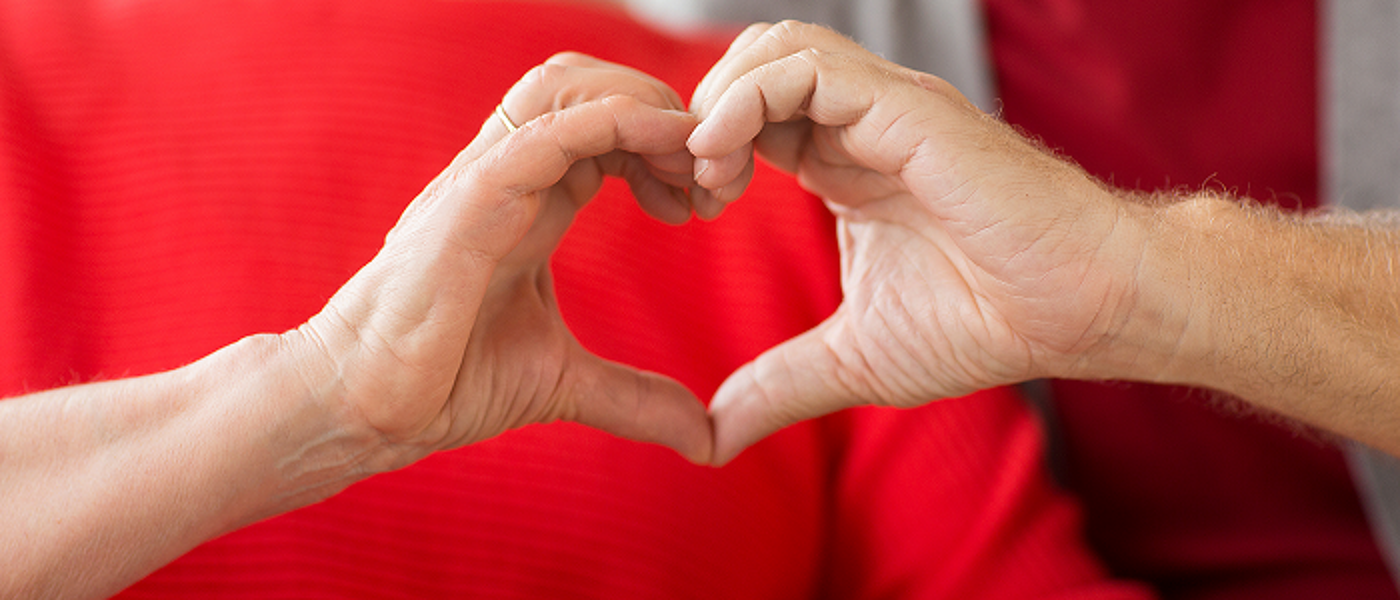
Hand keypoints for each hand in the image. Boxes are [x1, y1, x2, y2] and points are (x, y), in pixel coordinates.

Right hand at [286, 53, 712, 470]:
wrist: (365, 408)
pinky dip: (616, 123)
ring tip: (692, 162)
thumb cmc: (444, 381)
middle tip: (711, 175)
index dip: (665, 144)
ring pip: (567, 86)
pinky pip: (548, 132)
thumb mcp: (564, 383)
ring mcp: (487, 181)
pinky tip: (665, 147)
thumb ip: (635, 398)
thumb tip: (705, 439)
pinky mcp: (471, 201)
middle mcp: (510, 177)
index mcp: (532, 201)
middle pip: (589, 84)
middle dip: (663, 111)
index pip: (605, 127)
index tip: (706, 199)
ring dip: (645, 106)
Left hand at [688, 22, 1157, 463]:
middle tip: (692, 188)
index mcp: (844, 162)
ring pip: (775, 48)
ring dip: (719, 100)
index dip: (705, 148)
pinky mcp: (909, 107)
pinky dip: (747, 99)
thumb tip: (713, 438)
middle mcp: (861, 123)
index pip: (751, 113)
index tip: (689, 210)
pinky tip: (726, 158)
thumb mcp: (854, 360)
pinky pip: (807, 67)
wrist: (1082, 309)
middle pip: (752, 63)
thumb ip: (779, 386)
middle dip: (701, 115)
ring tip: (709, 173)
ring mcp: (886, 108)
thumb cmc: (989, 322)